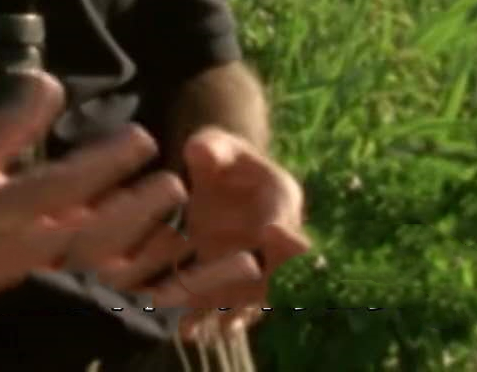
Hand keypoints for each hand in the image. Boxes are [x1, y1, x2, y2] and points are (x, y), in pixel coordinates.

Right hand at [0, 72, 162, 311]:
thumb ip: (14, 119)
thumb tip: (52, 81)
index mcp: (3, 208)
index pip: (70, 182)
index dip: (111, 159)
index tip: (142, 138)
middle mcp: (19, 249)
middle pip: (94, 232)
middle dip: (138, 208)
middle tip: (173, 183)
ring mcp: (26, 282)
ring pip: (94, 271)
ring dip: (138, 252)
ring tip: (173, 231)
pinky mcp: (29, 302)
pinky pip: (83, 299)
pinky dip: (119, 289)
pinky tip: (147, 275)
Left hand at [155, 128, 311, 341]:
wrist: (214, 182)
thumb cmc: (219, 158)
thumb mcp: (214, 145)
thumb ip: (210, 148)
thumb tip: (198, 150)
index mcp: (280, 197)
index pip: (286, 216)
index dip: (283, 227)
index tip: (271, 232)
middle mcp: (275, 237)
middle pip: (277, 267)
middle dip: (264, 284)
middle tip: (249, 295)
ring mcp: (255, 263)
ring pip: (251, 294)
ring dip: (235, 313)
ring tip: (216, 327)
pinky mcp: (230, 280)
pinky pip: (224, 304)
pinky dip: (209, 318)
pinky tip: (189, 331)